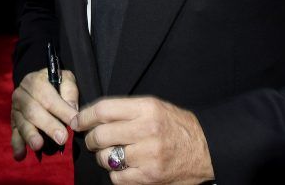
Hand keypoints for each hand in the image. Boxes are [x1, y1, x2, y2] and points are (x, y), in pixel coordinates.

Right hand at [11, 68, 78, 160]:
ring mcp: (15, 110)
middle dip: (48, 126)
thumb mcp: (65, 79)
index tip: (74, 122)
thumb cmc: (56, 84)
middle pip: (33, 111)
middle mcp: (21, 94)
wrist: (39, 84)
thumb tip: (72, 109)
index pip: (48, 97)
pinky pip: (14, 134)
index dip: (62, 110)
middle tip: (62, 138)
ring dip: (31, 135)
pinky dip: (17, 145)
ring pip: (23, 124)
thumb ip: (69, 91)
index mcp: (34, 81)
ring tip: (38, 145)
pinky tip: (20, 155)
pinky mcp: (14, 123)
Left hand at [74, 97, 213, 183]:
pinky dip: (115, 173)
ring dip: (102, 157)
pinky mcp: (149, 177)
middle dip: (90, 139)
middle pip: (100, 135)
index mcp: (147, 108)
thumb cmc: (178, 127)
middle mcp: (146, 130)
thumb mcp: (156, 107)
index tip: (78, 121)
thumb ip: (127, 110)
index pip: (104, 109)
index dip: (85, 116)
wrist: (206, 150)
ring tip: (111, 154)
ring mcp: (148, 155)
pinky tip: (124, 167)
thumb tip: (94, 116)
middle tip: (92, 140)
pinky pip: (116, 177)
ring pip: (105, 157)